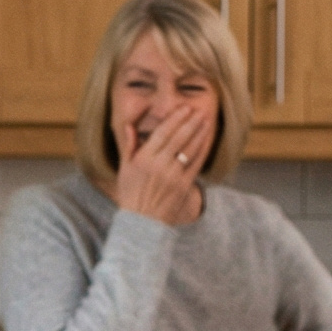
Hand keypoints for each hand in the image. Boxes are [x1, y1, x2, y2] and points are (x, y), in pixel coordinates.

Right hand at [112, 98, 207, 225]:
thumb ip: (129, 146)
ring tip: (206, 120)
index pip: (162, 133)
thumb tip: (129, 126)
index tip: (184, 108)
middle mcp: (159, 165)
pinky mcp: (184, 185)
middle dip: (191, 122)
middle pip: (179, 138)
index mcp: (143, 159)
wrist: (141, 222)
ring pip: (190, 148)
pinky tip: (207, 140)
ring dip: (200, 132)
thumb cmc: (131, 194)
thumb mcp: (124, 169)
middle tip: (199, 110)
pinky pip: (196, 163)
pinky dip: (203, 150)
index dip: (175, 119)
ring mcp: (173, 175)